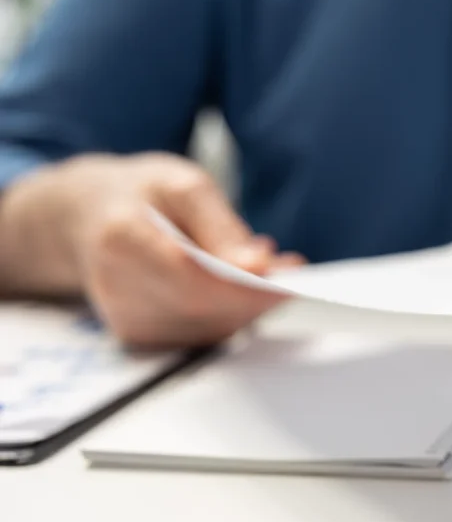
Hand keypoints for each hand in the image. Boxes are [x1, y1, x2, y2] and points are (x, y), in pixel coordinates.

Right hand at [3, 153, 302, 348]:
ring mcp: (125, 319)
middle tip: (295, 274)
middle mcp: (116, 287)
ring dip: (251, 307)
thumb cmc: (141, 194)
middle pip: (204, 310)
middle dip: (259, 297)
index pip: (191, 278)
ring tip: (275, 275)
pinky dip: (233, 314)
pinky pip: (202, 334)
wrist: (86, 218)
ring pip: (210, 329)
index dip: (244, 286)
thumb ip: (222, 226)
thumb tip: (260, 265)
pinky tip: (247, 290)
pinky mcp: (140, 337)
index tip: (291, 281)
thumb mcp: (183, 184)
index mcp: (121, 239)